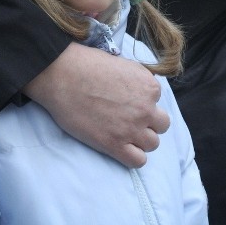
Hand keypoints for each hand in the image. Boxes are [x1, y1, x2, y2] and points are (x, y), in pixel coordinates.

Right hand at [23, 43, 169, 167]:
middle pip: (162, 125)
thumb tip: (139, 91)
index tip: (126, 100)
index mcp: (149, 87)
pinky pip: (138, 161)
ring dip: (141, 140)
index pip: (157, 100)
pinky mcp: (114, 144)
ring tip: (123, 133)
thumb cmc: (88, 65)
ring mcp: (132, 128)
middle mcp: (146, 109)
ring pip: (153, 144)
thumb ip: (137, 80)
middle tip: (130, 119)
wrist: (63, 76)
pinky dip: (133, 157)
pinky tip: (121, 148)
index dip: (143, 101)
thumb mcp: (123, 65)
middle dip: (149, 123)